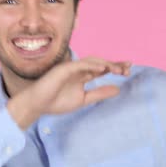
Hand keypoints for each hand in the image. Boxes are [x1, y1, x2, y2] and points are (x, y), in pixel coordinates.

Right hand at [7, 57, 130, 128]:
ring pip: (92, 61)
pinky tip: (102, 69)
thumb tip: (118, 89)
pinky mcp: (64, 68)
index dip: (115, 68)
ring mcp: (71, 67)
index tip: (128, 70)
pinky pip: (80, 64)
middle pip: (100, 63)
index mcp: (83, 76)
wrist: (37, 105)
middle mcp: (78, 69)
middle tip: (127, 68)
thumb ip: (99, 93)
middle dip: (114, 64)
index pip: (102, 69)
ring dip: (105, 64)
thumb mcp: (84, 99)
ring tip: (117, 69)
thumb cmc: (56, 102)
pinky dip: (92, 65)